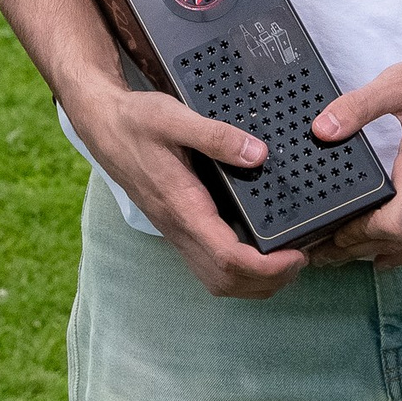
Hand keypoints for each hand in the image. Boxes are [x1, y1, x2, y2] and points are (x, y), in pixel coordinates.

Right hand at [62, 81, 304, 298]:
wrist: (102, 124)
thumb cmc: (135, 121)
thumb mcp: (173, 117)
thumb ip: (215, 135)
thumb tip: (258, 154)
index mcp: (182, 206)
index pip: (228, 259)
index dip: (268, 267)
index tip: (297, 253)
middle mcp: (178, 228)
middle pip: (226, 283)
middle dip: (268, 282)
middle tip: (299, 257)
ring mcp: (176, 231)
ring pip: (216, 281)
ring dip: (254, 282)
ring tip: (284, 260)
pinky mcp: (176, 227)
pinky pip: (209, 267)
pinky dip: (238, 272)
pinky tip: (256, 250)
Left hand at [301, 42, 401, 268]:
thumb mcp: (399, 83)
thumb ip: (357, 107)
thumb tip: (322, 129)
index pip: (394, 225)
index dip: (360, 236)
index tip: (331, 234)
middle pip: (401, 241)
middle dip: (360, 250)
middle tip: (325, 254)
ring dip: (385, 253)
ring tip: (351, 256)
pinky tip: (397, 251)